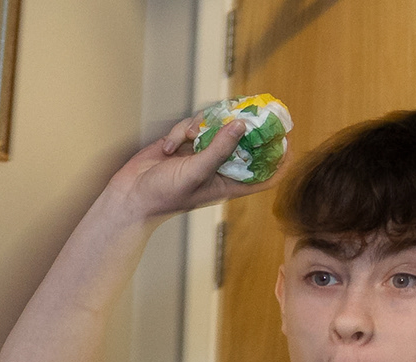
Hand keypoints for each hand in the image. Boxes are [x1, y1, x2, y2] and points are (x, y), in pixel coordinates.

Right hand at [102, 109, 270, 225]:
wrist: (129, 197)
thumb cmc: (163, 196)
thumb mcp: (196, 173)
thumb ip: (219, 148)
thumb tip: (241, 124)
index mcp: (229, 182)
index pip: (266, 174)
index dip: (280, 159)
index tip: (286, 139)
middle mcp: (219, 166)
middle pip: (245, 142)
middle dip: (245, 126)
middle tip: (249, 110)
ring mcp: (201, 153)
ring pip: (217, 127)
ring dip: (202, 126)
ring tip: (188, 135)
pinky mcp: (184, 144)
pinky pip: (192, 126)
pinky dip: (181, 131)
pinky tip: (168, 146)